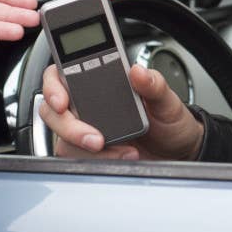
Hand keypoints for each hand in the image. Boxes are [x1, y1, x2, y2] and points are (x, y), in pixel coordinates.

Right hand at [39, 61, 204, 160]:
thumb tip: (138, 71)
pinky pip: (76, 157)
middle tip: (96, 139)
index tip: (62, 101)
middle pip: (54, 110)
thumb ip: (153, 83)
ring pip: (61, 137)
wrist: (178, 151)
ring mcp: (86, 128)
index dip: (52, 86)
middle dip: (69, 127)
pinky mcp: (88, 151)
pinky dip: (96, 160)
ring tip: (121, 149)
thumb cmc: (168, 120)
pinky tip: (120, 155)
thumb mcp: (166, 99)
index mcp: (100, 81)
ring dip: (85, 147)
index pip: (61, 75)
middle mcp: (87, 103)